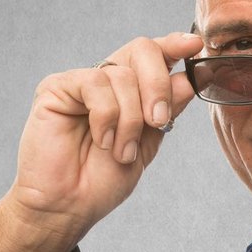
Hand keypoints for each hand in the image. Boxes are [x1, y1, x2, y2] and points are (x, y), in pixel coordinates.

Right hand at [0, 31, 203, 251]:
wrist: (69, 205)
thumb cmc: (102, 181)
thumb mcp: (148, 143)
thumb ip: (166, 110)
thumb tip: (186, 79)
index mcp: (131, 92)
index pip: (154, 56)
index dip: (174, 46)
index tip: (195, 46)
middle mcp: (107, 82)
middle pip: (142, 50)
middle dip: (158, 85)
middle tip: (157, 121)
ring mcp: (81, 83)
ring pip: (122, 75)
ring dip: (130, 119)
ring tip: (121, 151)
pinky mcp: (57, 88)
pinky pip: (95, 84)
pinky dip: (107, 116)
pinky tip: (102, 140)